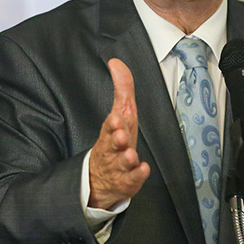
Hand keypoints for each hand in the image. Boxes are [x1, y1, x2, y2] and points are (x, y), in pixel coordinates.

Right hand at [88, 59, 149, 209]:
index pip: (109, 127)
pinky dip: (137, 175)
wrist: (100, 178)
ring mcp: (119, 167)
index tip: (115, 119)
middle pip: (112, 145)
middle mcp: (113, 150)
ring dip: (126, 158)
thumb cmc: (115, 140)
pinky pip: (131, 180)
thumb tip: (116, 62)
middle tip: (120, 136)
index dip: (112, 124)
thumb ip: (121, 88)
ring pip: (121, 163)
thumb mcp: (120, 113)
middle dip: (116, 140)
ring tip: (131, 155)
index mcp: (111, 133)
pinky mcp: (126, 181)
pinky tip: (143, 169)